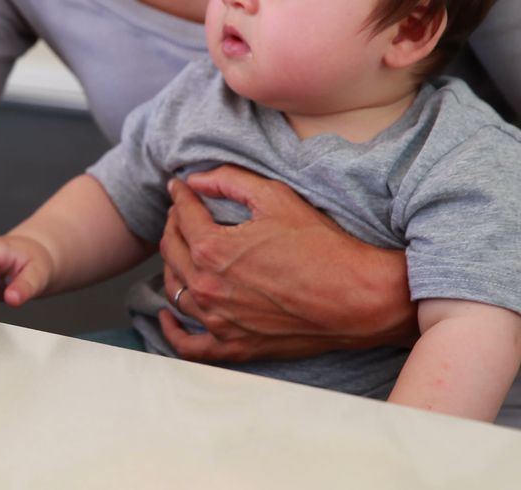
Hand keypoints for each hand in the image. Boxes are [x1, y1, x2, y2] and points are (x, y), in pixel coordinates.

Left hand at [158, 165, 417, 361]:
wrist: (357, 298)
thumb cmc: (322, 247)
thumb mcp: (276, 198)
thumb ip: (229, 181)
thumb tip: (194, 180)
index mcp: (212, 250)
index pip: (182, 216)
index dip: (180, 197)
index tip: (180, 188)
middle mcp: (206, 287)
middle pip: (171, 251)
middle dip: (173, 225)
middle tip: (181, 213)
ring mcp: (217, 321)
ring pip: (174, 290)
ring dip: (171, 265)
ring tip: (180, 250)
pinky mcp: (232, 346)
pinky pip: (187, 345)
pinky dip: (172, 331)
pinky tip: (168, 317)